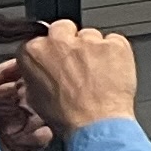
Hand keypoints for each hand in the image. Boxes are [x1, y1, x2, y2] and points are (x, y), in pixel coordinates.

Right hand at [11, 22, 139, 132]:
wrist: (96, 123)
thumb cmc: (67, 115)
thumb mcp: (35, 96)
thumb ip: (35, 73)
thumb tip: (42, 68)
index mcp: (34, 52)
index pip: (39, 39)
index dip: (51, 51)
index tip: (57, 59)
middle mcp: (60, 41)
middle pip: (64, 28)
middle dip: (70, 41)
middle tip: (78, 62)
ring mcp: (89, 40)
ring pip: (91, 36)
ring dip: (94, 49)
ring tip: (98, 73)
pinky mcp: (115, 44)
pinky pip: (115, 41)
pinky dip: (116, 53)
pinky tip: (113, 71)